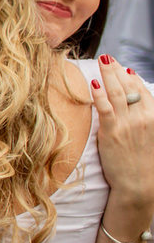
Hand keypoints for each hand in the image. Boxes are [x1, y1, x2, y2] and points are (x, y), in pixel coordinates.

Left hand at [92, 54, 153, 207]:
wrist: (139, 185)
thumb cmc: (143, 163)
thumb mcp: (150, 137)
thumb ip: (145, 119)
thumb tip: (136, 104)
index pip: (141, 89)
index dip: (131, 76)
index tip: (122, 66)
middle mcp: (143, 117)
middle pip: (129, 86)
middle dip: (118, 70)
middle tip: (108, 58)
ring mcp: (128, 124)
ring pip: (117, 93)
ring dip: (109, 74)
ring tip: (102, 61)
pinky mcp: (112, 133)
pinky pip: (105, 108)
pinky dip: (100, 94)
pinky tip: (93, 83)